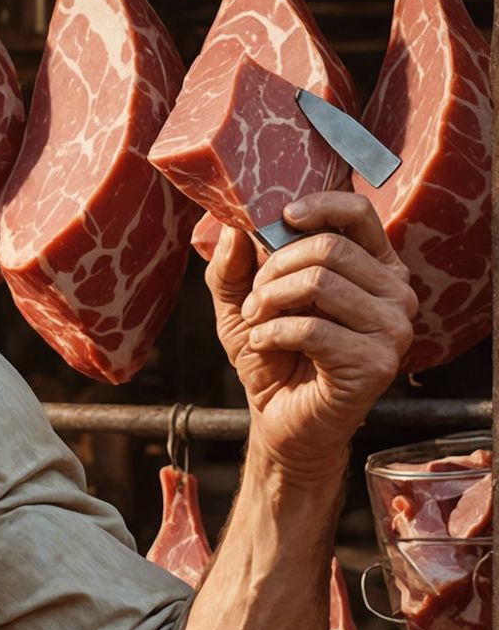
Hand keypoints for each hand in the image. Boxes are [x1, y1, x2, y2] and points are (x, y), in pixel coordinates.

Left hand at [206, 192, 416, 481]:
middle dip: (273, 270)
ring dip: (269, 302)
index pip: (359, 213)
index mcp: (374, 267)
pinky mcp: (377, 362)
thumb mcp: (241, 305)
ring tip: (256, 324)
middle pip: (329, 248)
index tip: (280, 218)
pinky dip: (272, 334)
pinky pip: (313, 327)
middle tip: (253, 300)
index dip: (318, 207)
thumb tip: (234, 227)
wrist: (281, 423)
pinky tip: (264, 347)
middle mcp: (396, 292)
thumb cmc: (272, 358)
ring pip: (321, 282)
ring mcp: (394, 328)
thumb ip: (234, 267)